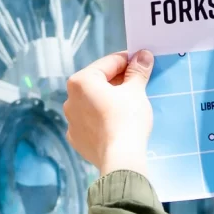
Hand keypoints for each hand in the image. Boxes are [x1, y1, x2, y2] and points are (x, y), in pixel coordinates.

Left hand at [64, 49, 154, 174]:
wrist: (120, 158)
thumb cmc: (127, 118)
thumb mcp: (135, 91)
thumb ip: (137, 71)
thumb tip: (143, 55)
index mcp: (81, 81)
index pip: (109, 63)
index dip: (128, 60)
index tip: (142, 60)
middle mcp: (70, 99)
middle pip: (99, 82)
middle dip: (119, 80)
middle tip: (139, 81)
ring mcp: (71, 120)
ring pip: (93, 102)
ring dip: (109, 99)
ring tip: (129, 104)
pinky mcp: (76, 138)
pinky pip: (90, 121)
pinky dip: (102, 118)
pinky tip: (116, 122)